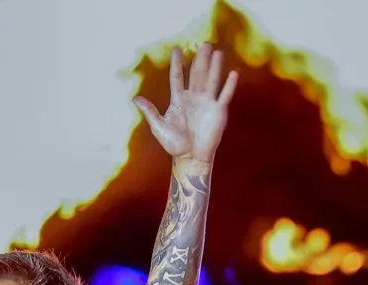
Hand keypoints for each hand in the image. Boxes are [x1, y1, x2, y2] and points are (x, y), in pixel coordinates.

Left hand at [133, 43, 238, 162]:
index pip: (178, 78)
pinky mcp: (218, 111)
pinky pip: (224, 96)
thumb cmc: (174, 144)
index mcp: (178, 100)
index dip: (177, 64)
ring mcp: (207, 103)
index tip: (177, 49)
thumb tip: (135, 98)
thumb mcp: (159, 127)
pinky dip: (229, 85)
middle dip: (200, 59)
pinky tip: (232, 73)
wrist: (190, 158)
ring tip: (217, 51)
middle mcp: (193, 98)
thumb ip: (150, 112)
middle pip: (197, 74)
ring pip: (211, 80)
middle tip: (204, 43)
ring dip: (214, 66)